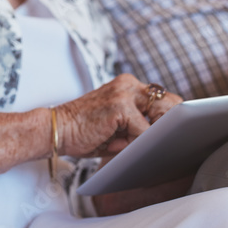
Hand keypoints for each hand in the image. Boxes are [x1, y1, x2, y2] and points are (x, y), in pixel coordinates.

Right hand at [56, 74, 182, 157]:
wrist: (57, 130)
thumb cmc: (85, 132)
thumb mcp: (119, 126)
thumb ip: (141, 126)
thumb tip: (167, 139)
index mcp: (129, 85)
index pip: (166, 100)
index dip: (170, 120)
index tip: (170, 136)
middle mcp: (129, 84)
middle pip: (171, 104)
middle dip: (166, 127)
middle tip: (152, 143)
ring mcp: (125, 93)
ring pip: (160, 118)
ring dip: (150, 135)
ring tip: (127, 142)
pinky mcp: (120, 106)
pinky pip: (144, 131)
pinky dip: (135, 143)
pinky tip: (116, 144)